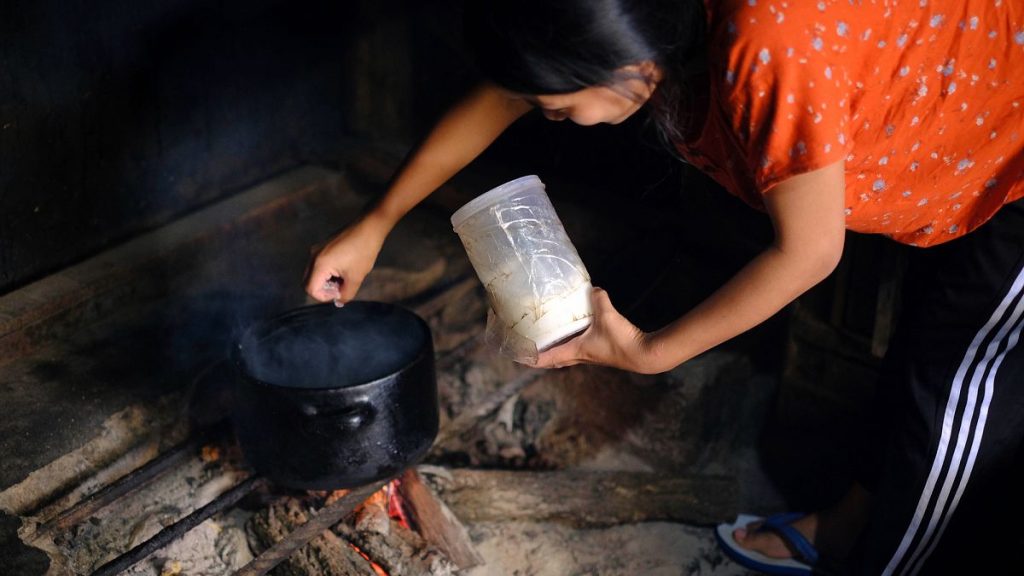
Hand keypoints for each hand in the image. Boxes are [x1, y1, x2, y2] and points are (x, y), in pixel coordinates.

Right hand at [304, 216, 388, 303]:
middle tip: (341, 287)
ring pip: (313, 274)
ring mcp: (316, 250)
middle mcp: (313, 256)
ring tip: (345, 278)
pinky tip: (344, 269)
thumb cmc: (363, 251)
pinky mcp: (322, 246)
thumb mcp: (356, 277)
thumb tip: (339, 301)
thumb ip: (345, 294)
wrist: (369, 227)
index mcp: (319, 264)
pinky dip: (327, 273)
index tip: (339, 293)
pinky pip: (318, 265)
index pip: (310, 289)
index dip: (324, 297)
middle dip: (323, 290)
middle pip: (308, 283)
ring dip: (326, 281)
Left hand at [532, 287, 652, 372]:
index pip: (546, 359)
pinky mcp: (601, 352)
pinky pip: (581, 349)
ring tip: (549, 337)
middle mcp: (580, 357)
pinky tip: (578, 330)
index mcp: (575, 351)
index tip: (517, 356)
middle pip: (555, 360)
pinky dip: (573, 342)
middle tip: (530, 345)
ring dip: (557, 349)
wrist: (644, 355)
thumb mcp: (607, 315)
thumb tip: (594, 288)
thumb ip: (598, 299)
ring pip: (567, 355)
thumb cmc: (622, 340)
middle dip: (541, 355)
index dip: (530, 359)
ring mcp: (591, 357)